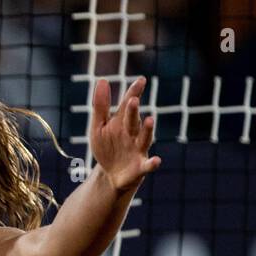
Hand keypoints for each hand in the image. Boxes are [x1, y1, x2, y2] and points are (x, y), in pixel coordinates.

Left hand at [89, 77, 160, 193]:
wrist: (111, 175)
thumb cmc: (107, 147)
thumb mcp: (99, 127)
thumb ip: (101, 106)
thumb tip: (102, 80)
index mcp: (122, 122)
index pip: (128, 105)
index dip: (133, 92)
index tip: (141, 80)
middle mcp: (133, 133)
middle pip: (133, 121)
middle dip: (133, 111)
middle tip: (133, 100)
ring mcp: (138, 149)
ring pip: (144, 138)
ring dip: (147, 130)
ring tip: (150, 119)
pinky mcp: (140, 167)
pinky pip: (148, 165)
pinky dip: (153, 164)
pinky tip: (157, 161)